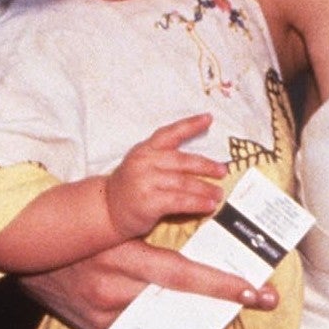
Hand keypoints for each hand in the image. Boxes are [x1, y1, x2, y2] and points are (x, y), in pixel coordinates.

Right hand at [20, 238, 278, 328]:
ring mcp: (103, 311)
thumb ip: (150, 236)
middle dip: (223, 296)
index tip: (254, 289)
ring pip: (160, 318)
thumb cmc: (81, 229)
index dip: (219, 283)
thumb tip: (195, 247)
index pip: (180, 271)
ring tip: (221, 311)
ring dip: (191, 315)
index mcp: (121, 251)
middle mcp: (113, 283)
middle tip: (262, 298)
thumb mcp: (115, 225)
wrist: (28, 249)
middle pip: (177, 295)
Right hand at [104, 113, 226, 237]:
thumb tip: (198, 164)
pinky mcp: (149, 202)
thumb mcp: (141, 165)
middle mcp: (145, 162)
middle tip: (222, 170)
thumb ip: (163, 160)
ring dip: (205, 188)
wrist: (106, 209)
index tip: (208, 118)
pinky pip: (179, 201)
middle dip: (206, 165)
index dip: (190, 124)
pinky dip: (197, 203)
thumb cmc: (129, 188)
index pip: (169, 133)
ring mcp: (146, 181)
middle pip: (182, 160)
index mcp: (145, 149)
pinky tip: (208, 205)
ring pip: (184, 182)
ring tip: (219, 193)